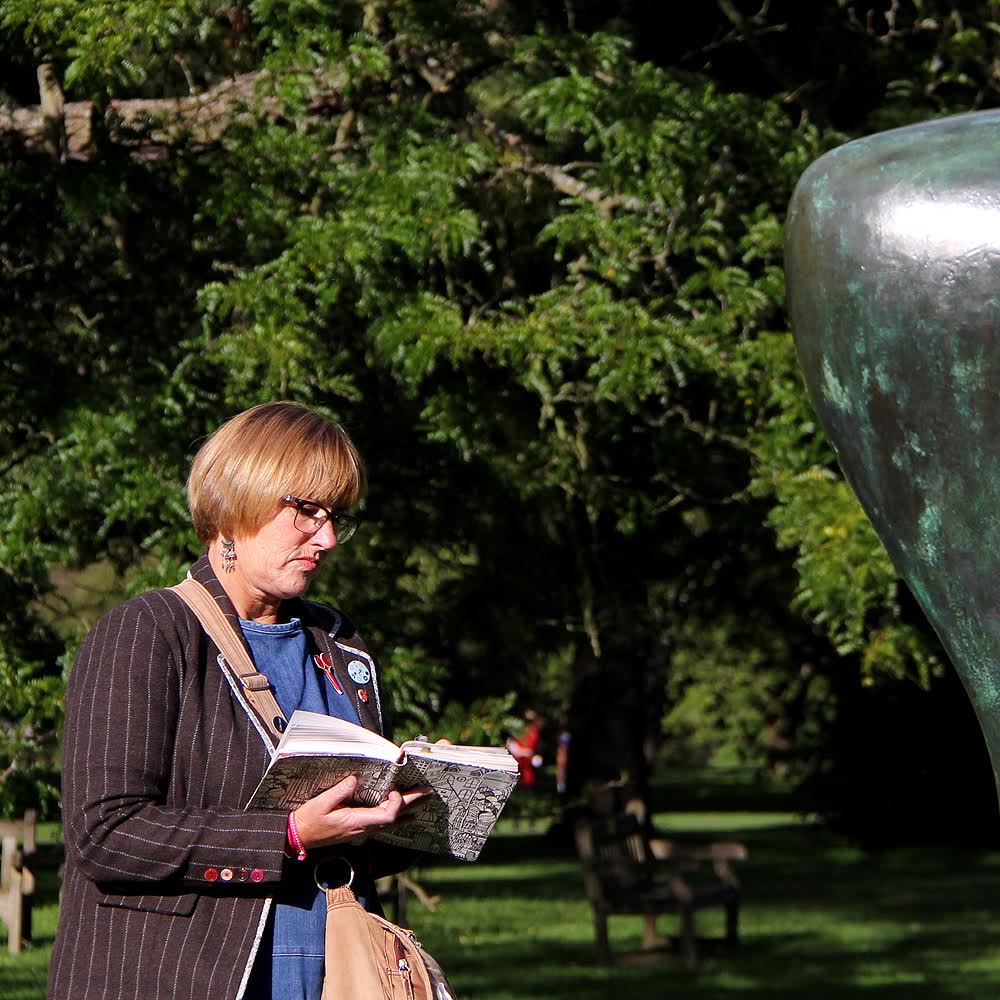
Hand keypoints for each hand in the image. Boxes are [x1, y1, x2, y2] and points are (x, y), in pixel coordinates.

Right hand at [291, 775, 426, 850]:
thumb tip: (355, 779)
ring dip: (406, 810)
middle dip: (411, 803)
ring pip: (391, 822)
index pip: (386, 816)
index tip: (395, 789)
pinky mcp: (359, 829)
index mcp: (356, 822)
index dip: (395, 803)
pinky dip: (396, 816)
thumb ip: (339, 791)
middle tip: (427, 792)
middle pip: (394, 818)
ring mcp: (362, 831)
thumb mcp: (321, 803)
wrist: (299, 838)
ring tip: (421, 800)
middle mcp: (363, 829)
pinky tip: (404, 815)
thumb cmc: (309, 820)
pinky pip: (383, 823)